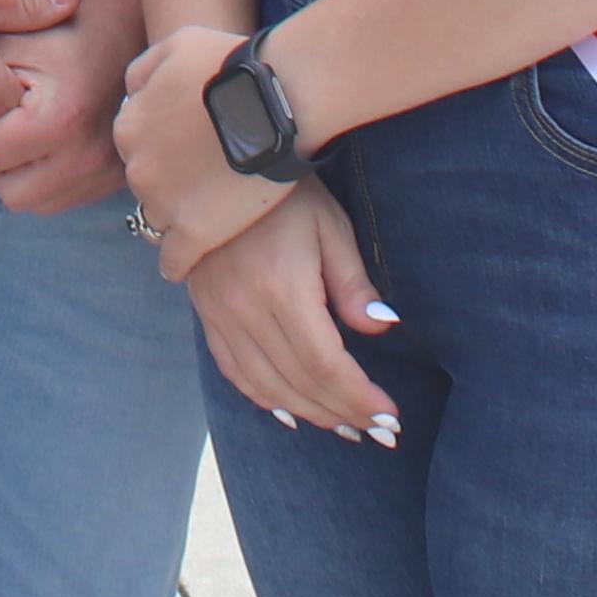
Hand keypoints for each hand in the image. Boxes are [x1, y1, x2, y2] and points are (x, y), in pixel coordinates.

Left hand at [0, 0, 149, 214]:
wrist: (123, 33)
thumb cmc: (60, 33)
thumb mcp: (11, 42)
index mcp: (57, 120)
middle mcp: (86, 156)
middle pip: (10, 193)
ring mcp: (105, 172)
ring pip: (36, 204)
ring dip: (20, 177)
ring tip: (23, 138)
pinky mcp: (114, 180)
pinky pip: (63, 202)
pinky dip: (46, 183)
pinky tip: (46, 149)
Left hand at [115, 24, 287, 277]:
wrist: (275, 101)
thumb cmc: (230, 66)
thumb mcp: (176, 44)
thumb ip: (144, 69)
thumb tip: (131, 93)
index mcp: (128, 125)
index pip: (135, 144)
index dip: (162, 144)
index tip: (185, 147)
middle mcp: (136, 167)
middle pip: (147, 181)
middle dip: (169, 178)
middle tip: (203, 174)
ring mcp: (164, 203)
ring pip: (159, 219)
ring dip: (177, 215)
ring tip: (207, 209)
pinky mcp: (194, 234)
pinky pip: (173, 261)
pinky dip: (179, 262)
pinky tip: (191, 258)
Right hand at [185, 182, 399, 444]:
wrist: (217, 167)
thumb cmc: (284, 194)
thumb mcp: (330, 226)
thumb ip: (354, 283)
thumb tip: (382, 329)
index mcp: (281, 289)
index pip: (325, 364)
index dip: (358, 397)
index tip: (390, 416)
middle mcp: (245, 311)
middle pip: (298, 382)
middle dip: (342, 412)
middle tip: (379, 430)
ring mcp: (220, 316)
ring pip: (265, 386)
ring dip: (308, 413)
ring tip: (345, 426)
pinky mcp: (207, 315)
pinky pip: (234, 372)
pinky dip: (265, 398)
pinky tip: (290, 411)